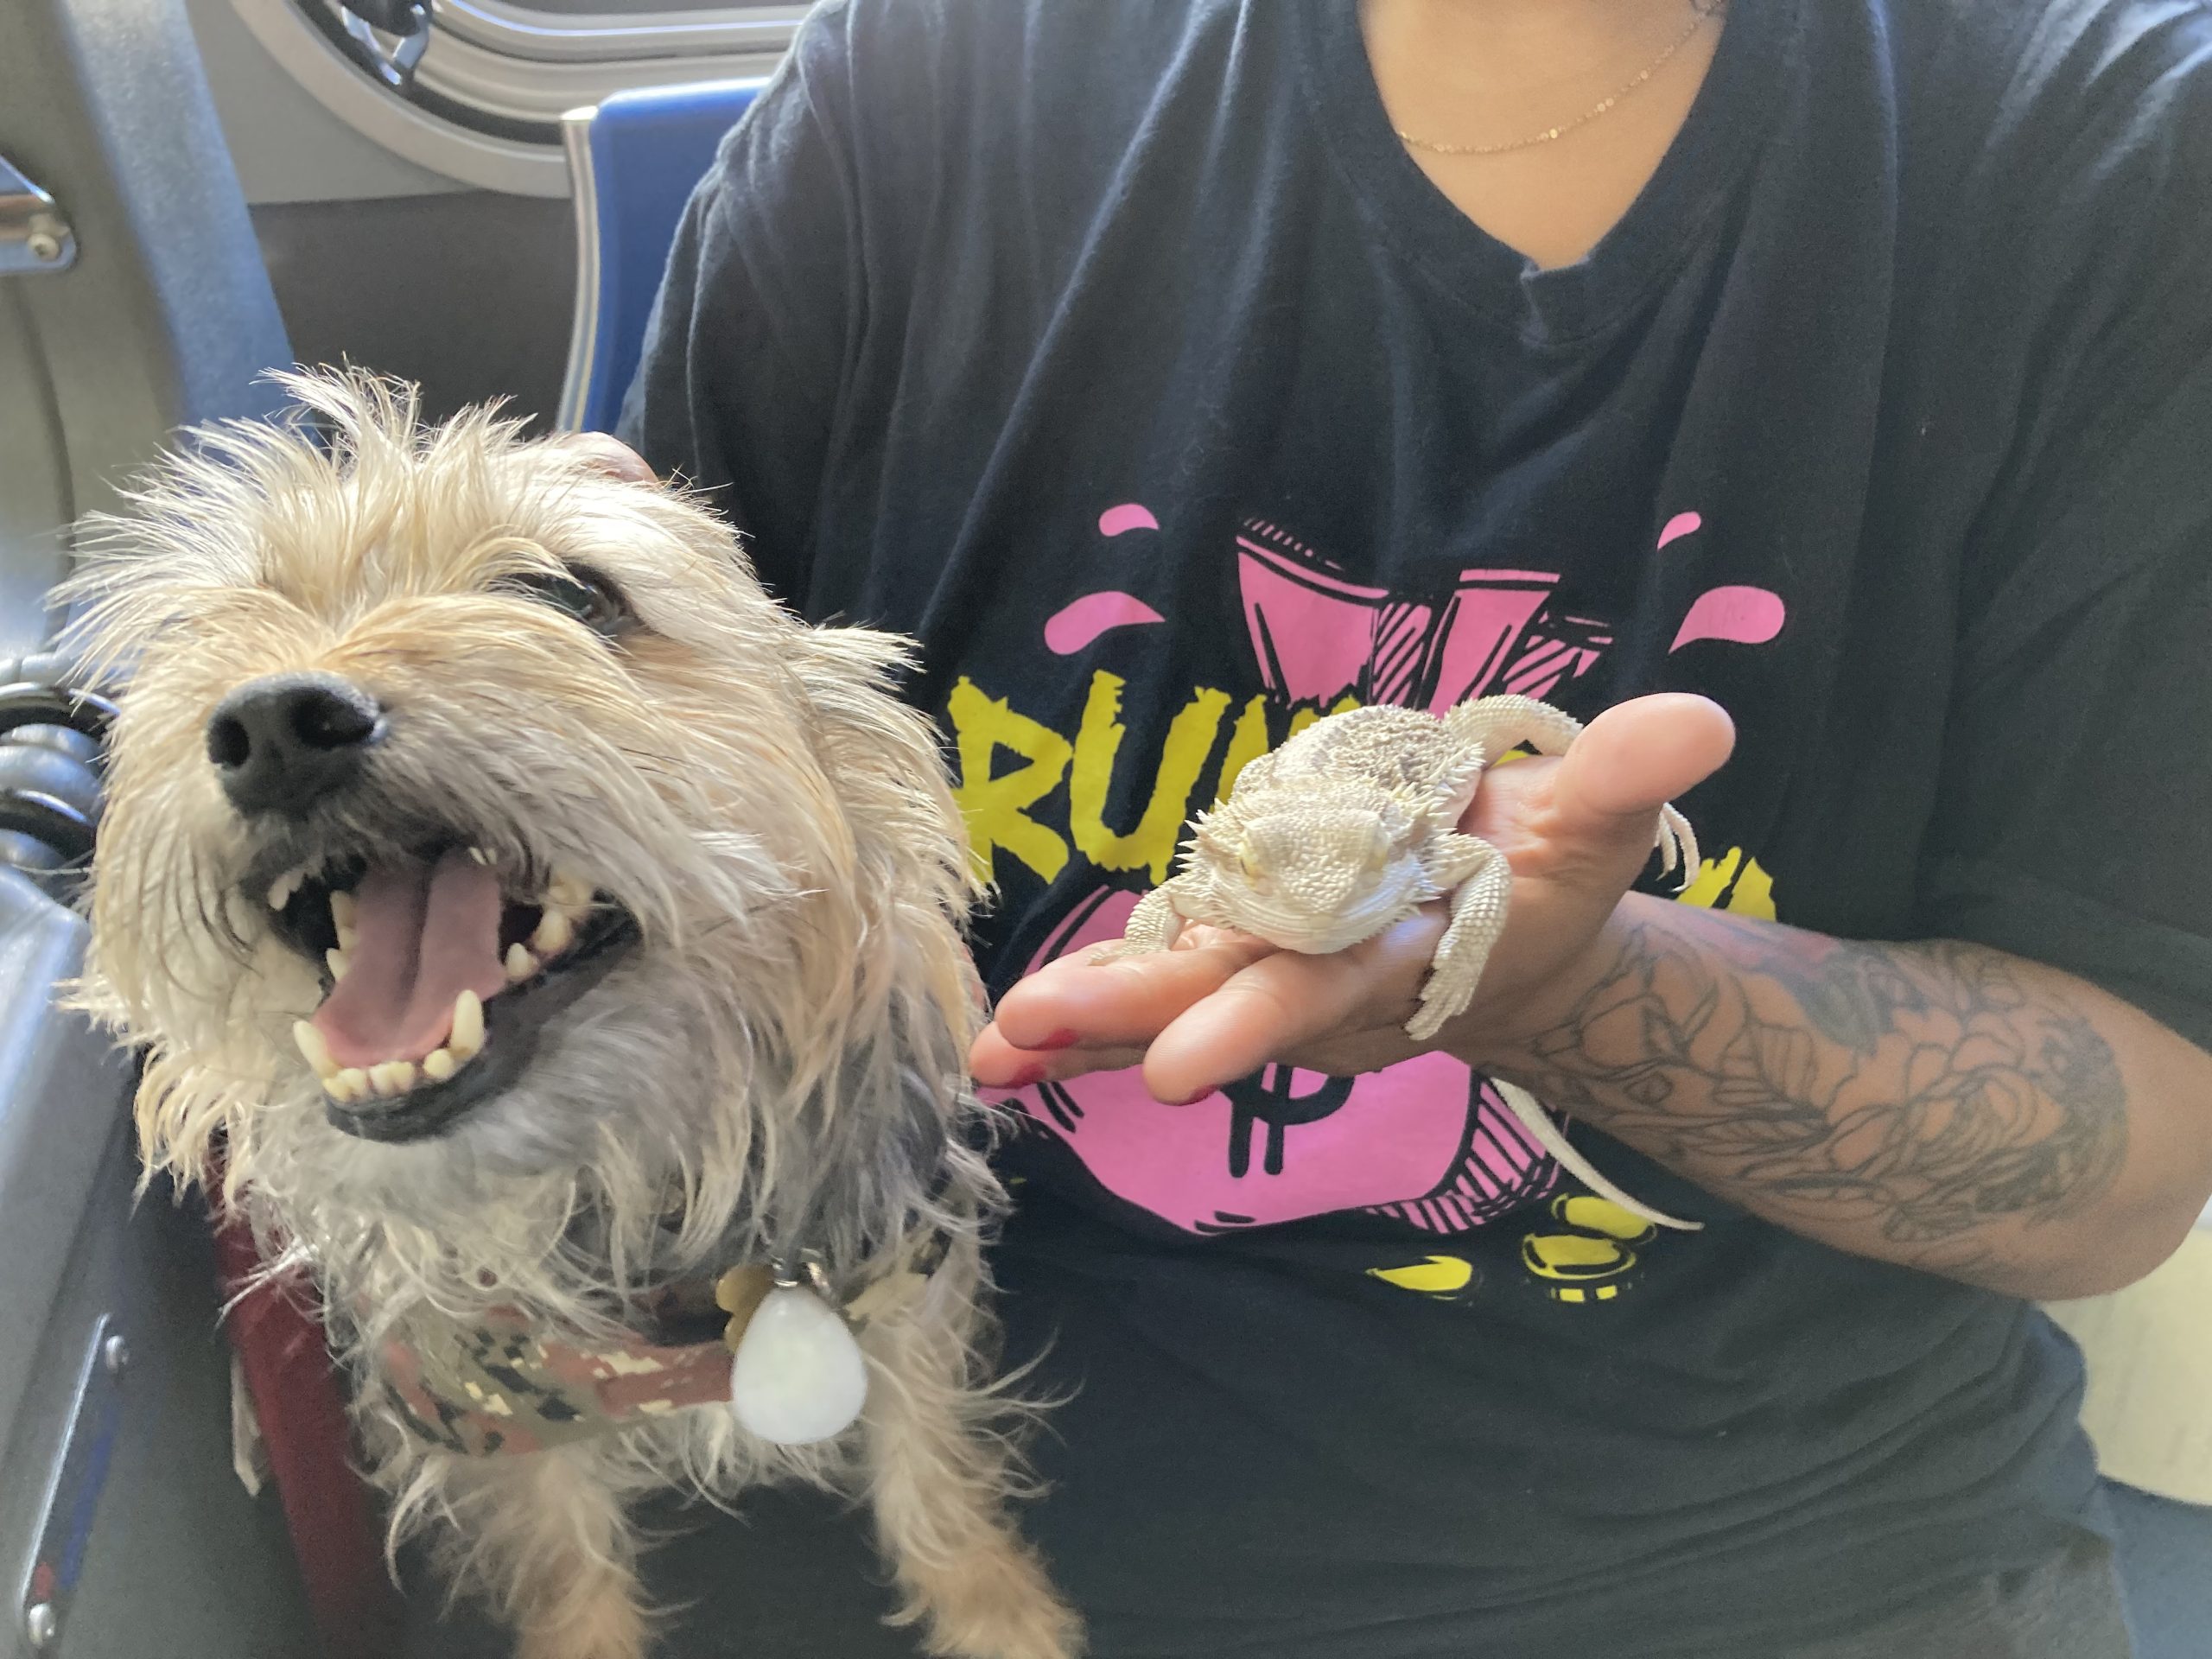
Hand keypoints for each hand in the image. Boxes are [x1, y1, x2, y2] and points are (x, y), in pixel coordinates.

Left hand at [970, 693, 1735, 1103]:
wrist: (1521, 950)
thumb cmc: (1552, 879)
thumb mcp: (1597, 827)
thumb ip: (1626, 777)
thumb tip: (1700, 721)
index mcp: (1409, 947)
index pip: (1329, 979)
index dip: (1256, 1017)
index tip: (1174, 1065)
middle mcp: (1334, 980)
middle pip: (1226, 997)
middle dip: (1131, 1019)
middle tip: (1027, 1034)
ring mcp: (1283, 979)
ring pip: (1177, 1002)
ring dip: (1083, 1029)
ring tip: (990, 1053)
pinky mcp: (1250, 966)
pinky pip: (1162, 991)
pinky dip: (1090, 1019)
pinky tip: (1007, 1043)